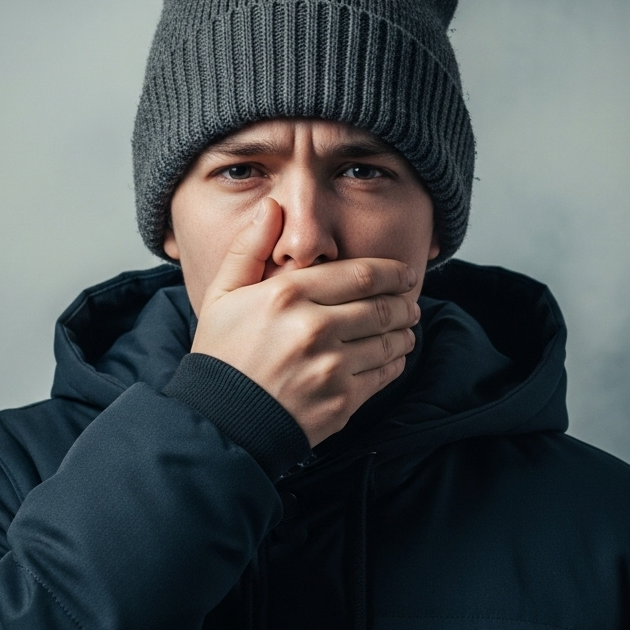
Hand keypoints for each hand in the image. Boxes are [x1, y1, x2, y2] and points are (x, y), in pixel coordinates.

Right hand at [191, 199, 420, 446]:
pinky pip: (384, 375)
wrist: (219, 422)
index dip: (393, 272)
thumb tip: (272, 207)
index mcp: (287, 296)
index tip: (404, 274)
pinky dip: (394, 362)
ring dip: (404, 331)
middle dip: (404, 301)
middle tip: (410, 300)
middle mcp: (313, 328)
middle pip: (383, 306)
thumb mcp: (222, 295)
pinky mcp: (341, 402)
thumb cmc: (221, 355)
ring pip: (389, 341)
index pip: (362, 275)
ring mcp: (330, 368)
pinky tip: (392, 356)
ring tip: (405, 328)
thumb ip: (249, 248)